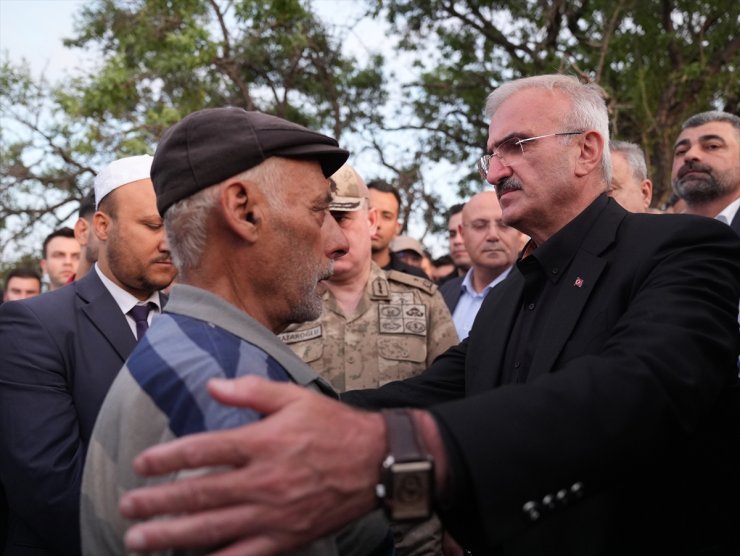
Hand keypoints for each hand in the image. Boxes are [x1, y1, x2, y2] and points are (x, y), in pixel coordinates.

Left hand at [119, 375, 386, 555]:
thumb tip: (212, 385)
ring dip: (171, 536)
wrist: (376, 462)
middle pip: (198, 494)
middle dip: (157, 502)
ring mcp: (272, 513)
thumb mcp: (295, 397)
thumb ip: (251, 391)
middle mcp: (261, 480)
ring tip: (139, 540)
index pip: (202, 451)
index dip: (166, 458)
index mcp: (261, 442)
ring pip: (211, 529)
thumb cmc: (334, 427)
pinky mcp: (285, 538)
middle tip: (127, 508)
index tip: (142, 464)